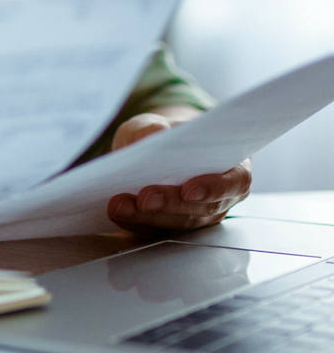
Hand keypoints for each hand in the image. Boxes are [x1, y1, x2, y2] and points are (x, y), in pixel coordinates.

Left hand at [106, 111, 251, 233]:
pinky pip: (160, 229)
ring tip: (121, 205)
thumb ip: (152, 126)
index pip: (234, 182)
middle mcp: (221, 196)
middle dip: (170, 204)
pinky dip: (137, 221)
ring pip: (179, 223)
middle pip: (201, 208)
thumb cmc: (164, 134)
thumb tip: (155, 133)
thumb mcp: (153, 122)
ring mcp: (200, 215)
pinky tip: (118, 211)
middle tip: (145, 198)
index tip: (188, 190)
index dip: (214, 188)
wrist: (155, 148)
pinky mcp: (176, 226)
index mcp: (233, 166)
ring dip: (148, 216)